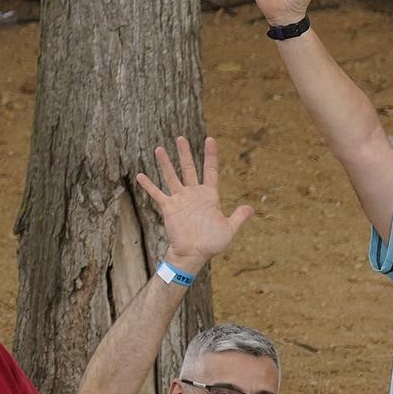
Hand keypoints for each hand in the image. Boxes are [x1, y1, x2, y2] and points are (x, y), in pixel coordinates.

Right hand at [133, 137, 253, 268]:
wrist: (194, 255)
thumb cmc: (211, 244)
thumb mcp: (229, 229)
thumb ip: (239, 217)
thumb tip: (252, 209)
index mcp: (209, 196)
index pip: (210, 170)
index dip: (211, 155)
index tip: (210, 139)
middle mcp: (194, 194)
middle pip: (189, 168)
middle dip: (185, 153)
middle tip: (181, 138)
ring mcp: (180, 200)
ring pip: (172, 176)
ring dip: (166, 163)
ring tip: (159, 148)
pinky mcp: (169, 208)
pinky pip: (157, 194)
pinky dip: (148, 185)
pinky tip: (140, 175)